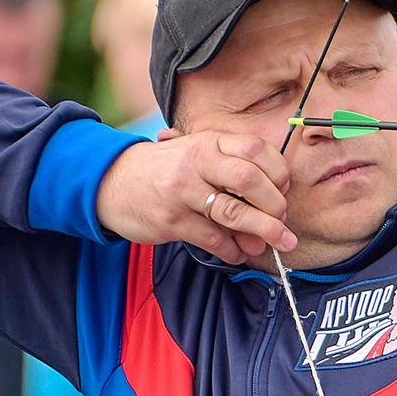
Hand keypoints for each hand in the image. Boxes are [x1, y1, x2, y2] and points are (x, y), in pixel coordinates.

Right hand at [96, 130, 300, 265]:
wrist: (112, 182)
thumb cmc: (166, 171)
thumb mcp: (197, 156)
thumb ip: (233, 177)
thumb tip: (272, 215)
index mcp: (208, 142)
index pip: (257, 149)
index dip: (279, 172)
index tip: (284, 190)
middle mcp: (196, 162)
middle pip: (250, 180)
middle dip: (275, 205)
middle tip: (282, 221)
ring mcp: (182, 191)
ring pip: (234, 212)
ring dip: (263, 231)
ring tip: (278, 244)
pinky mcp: (172, 219)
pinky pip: (213, 239)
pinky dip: (232, 250)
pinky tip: (238, 253)